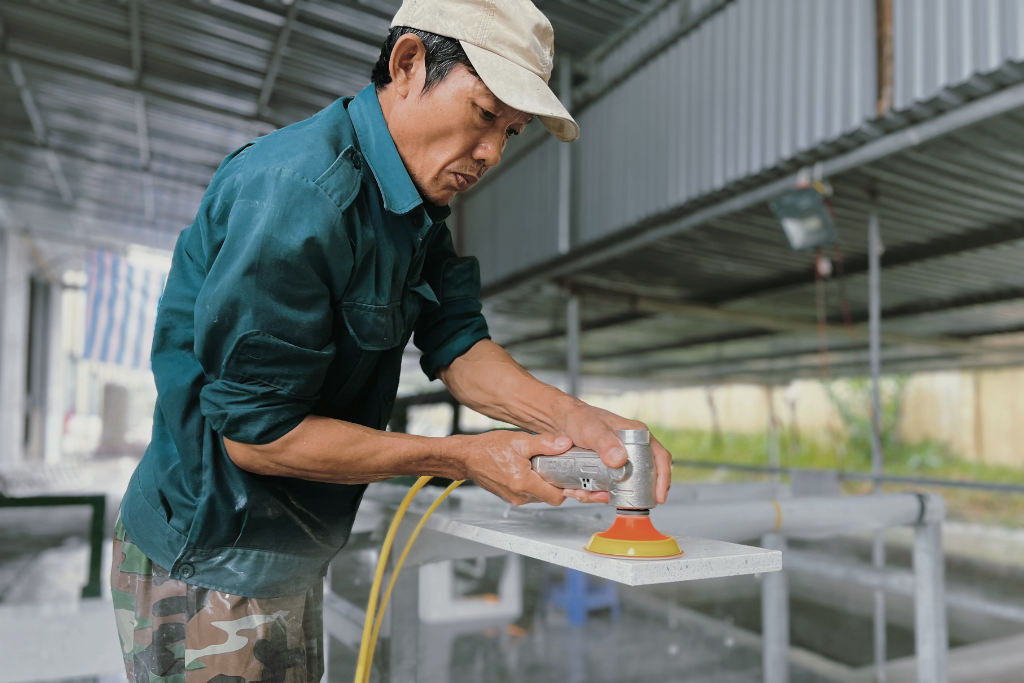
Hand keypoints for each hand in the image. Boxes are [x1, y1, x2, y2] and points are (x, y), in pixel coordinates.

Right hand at [443, 431, 572, 505]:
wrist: (467, 457)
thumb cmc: (488, 448)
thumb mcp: (519, 441)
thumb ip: (545, 443)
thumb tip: (564, 444)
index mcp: (524, 483)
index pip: (556, 497)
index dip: (565, 487)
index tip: (568, 476)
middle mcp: (519, 495)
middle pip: (549, 497)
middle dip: (554, 483)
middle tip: (555, 466)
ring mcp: (514, 498)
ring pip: (539, 496)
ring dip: (543, 483)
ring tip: (538, 465)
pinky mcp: (509, 497)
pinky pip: (528, 494)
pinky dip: (532, 484)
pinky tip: (528, 469)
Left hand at [558, 401, 672, 504]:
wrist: (561, 421)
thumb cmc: (580, 418)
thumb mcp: (592, 429)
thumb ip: (605, 442)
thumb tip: (620, 460)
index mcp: (637, 436)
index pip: (660, 458)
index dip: (663, 478)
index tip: (659, 496)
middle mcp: (632, 449)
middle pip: (643, 478)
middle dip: (631, 494)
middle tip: (619, 502)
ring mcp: (619, 461)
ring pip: (622, 487)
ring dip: (607, 496)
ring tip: (591, 495)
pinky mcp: (607, 470)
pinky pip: (608, 487)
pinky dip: (597, 493)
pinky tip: (584, 491)